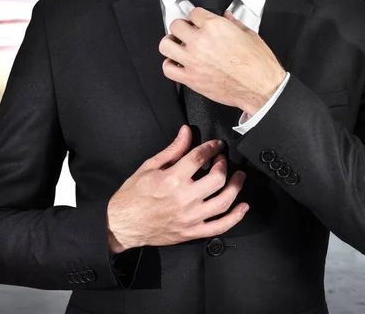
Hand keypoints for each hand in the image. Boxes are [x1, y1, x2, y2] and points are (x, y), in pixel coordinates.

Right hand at [106, 124, 248, 253]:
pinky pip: (219, 227)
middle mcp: (184, 198)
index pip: (200, 157)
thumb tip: (186, 132)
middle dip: (224, 164)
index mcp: (172, 180)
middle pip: (217, 179)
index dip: (211, 148)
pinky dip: (235, 217)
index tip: (216, 145)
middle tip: (223, 160)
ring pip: (223, 202)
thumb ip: (172, 150)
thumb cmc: (132, 197)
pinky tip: (242, 207)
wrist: (121, 224)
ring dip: (236, 187)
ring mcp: (190, 217)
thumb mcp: (149, 167)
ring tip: (239, 177)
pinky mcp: (191, 232)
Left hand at [159, 8, 286, 115]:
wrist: (260, 87)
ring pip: (165, 45)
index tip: (198, 22)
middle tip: (186, 32)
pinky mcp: (191, 78)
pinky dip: (169, 65)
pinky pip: (168, 69)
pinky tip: (177, 64)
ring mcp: (193, 60)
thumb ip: (233, 23)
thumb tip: (227, 18)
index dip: (197, 18)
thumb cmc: (257, 64)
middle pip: (176, 25)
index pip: (194, 13)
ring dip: (170, 44)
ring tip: (177, 46)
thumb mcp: (249, 34)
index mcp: (215, 27)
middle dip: (181, 27)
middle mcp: (200, 41)